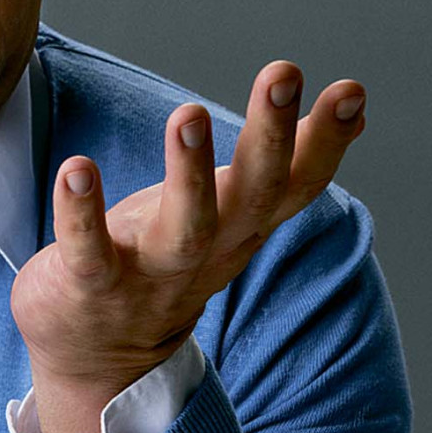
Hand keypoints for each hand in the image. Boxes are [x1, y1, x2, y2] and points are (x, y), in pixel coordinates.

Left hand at [9, 63, 365, 432]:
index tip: (350, 90)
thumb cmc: (168, 261)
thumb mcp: (234, 214)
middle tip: (283, 72)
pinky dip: (82, 213)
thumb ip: (286, 166)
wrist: (101, 360)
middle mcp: (209, 249)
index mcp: (242, 226)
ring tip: (190, 112)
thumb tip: (354, 111)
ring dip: (190, 172)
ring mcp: (152, 274)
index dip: (325, 142)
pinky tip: (78, 168)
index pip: (297, 185)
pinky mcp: (92, 288)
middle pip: (253, 196)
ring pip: (183, 228)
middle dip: (271, 135)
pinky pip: (89, 252)